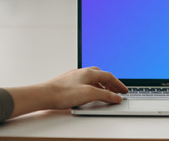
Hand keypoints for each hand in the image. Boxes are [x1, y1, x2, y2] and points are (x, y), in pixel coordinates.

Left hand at [7, 67, 127, 117]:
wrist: (44, 95)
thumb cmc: (63, 93)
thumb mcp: (89, 94)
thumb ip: (105, 95)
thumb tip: (116, 97)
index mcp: (89, 72)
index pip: (109, 76)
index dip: (118, 84)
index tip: (124, 91)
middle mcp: (82, 72)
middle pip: (101, 75)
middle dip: (110, 83)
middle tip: (116, 91)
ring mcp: (74, 77)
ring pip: (92, 79)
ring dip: (101, 86)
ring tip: (105, 94)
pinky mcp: (68, 84)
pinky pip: (84, 83)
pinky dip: (92, 88)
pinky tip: (88, 95)